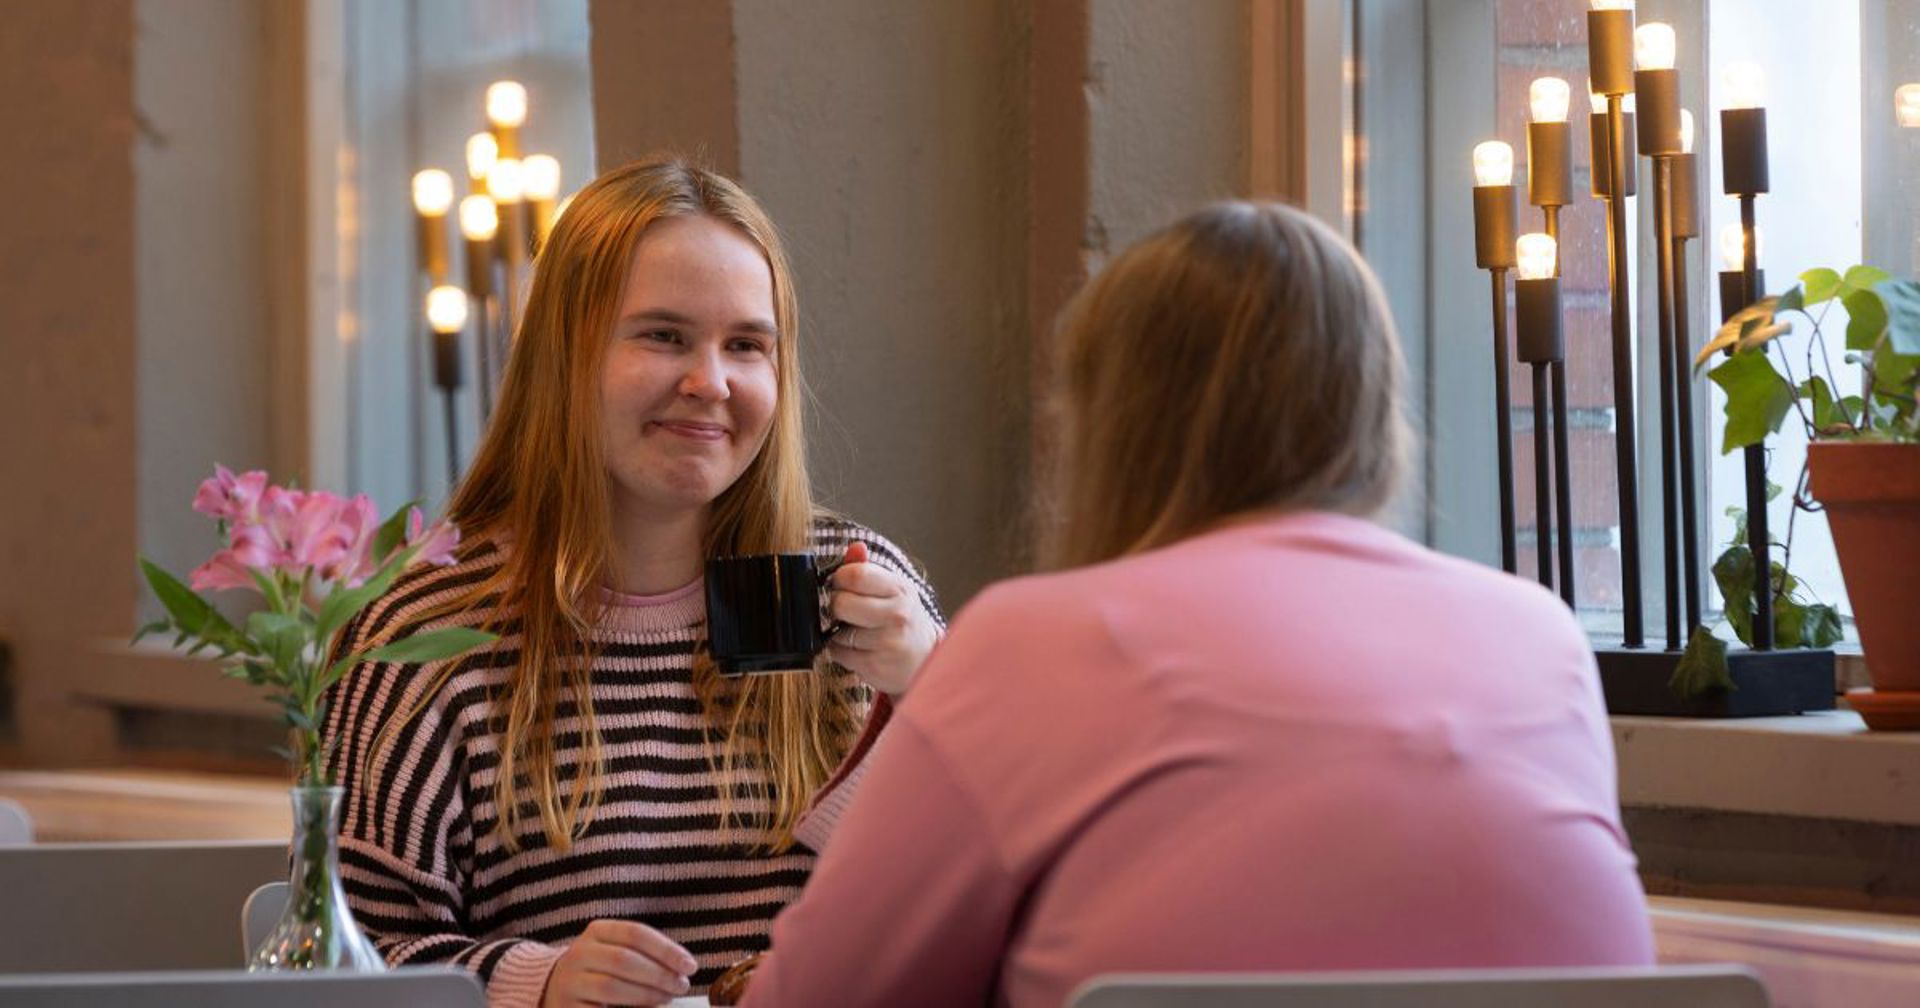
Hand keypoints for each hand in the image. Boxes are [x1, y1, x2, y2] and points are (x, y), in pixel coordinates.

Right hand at [541, 919, 698, 1006]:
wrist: (552, 988)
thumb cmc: (599, 969)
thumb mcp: (615, 951)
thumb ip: (645, 955)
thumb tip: (682, 970)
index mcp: (596, 932)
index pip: (635, 933)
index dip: (666, 950)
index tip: (690, 966)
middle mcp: (580, 953)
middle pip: (625, 959)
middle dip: (659, 974)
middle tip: (682, 986)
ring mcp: (570, 982)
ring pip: (611, 986)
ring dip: (646, 995)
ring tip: (667, 999)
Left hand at [826, 542, 939, 696]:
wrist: (924, 659)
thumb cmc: (902, 619)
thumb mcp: (893, 589)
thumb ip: (868, 568)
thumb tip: (855, 547)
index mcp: (900, 589)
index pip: (856, 575)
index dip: (840, 578)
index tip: (842, 584)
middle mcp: (897, 615)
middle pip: (841, 603)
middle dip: (836, 606)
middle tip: (846, 609)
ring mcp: (887, 643)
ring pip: (836, 631)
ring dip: (837, 632)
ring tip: (855, 630)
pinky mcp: (875, 667)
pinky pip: (838, 654)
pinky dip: (840, 651)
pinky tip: (857, 647)